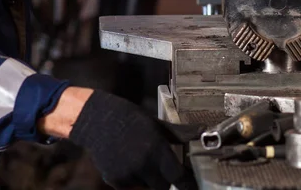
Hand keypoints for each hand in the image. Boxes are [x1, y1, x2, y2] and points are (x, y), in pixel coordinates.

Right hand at [67, 90, 203, 189]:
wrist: (96, 119)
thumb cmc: (129, 118)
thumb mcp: (156, 123)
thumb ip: (180, 134)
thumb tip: (204, 132)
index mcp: (156, 149)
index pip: (179, 178)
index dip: (187, 185)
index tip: (191, 187)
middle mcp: (143, 164)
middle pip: (163, 186)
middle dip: (165, 179)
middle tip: (159, 166)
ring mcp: (128, 174)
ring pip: (146, 187)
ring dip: (147, 179)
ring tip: (138, 158)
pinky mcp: (114, 180)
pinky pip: (130, 186)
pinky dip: (131, 179)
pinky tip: (125, 161)